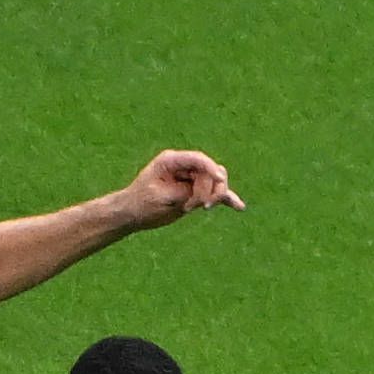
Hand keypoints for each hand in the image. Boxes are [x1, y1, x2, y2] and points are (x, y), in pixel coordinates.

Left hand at [124, 148, 243, 223]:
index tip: (221, 184)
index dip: (212, 170)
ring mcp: (191, 178)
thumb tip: (208, 191)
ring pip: (216, 181)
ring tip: (203, 209)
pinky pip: (214, 193)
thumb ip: (187, 192)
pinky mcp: (195, 191)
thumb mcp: (163, 197)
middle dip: (211, 189)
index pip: (199, 159)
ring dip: (215, 196)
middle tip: (199, 207)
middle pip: (211, 171)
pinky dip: (225, 199)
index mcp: (171, 161)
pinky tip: (239, 206)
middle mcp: (183, 166)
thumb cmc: (143, 203)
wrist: (134, 213)